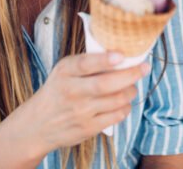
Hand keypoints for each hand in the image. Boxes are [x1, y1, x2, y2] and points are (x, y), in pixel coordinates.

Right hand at [0, 52, 150, 161]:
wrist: (38, 124)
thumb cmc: (58, 90)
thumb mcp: (64, 71)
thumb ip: (87, 62)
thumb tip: (123, 54)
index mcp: (65, 72)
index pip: (85, 64)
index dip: (105, 60)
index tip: (121, 55)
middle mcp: (72, 91)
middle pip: (106, 84)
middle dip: (131, 75)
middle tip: (144, 67)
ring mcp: (80, 112)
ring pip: (117, 100)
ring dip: (131, 91)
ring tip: (131, 87)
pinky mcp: (88, 128)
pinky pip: (116, 116)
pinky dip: (125, 107)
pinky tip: (123, 102)